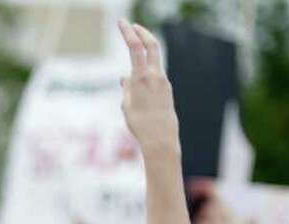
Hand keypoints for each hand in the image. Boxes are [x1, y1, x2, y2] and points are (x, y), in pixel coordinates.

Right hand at [118, 20, 179, 156]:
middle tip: (133, 25)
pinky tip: (140, 84)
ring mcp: (163, 81)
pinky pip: (155, 75)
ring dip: (144, 53)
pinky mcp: (167, 89)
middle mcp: (155, 76)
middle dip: (142, 32)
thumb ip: (126, 88)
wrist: (160, 137)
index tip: (121, 22)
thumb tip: (124, 77)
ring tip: (134, 58)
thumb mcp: (126, 105)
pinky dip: (146, 72)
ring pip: (153, 60)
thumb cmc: (139, 124)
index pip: (136, 47)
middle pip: (151, 45)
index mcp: (142, 77)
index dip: (128, 32)